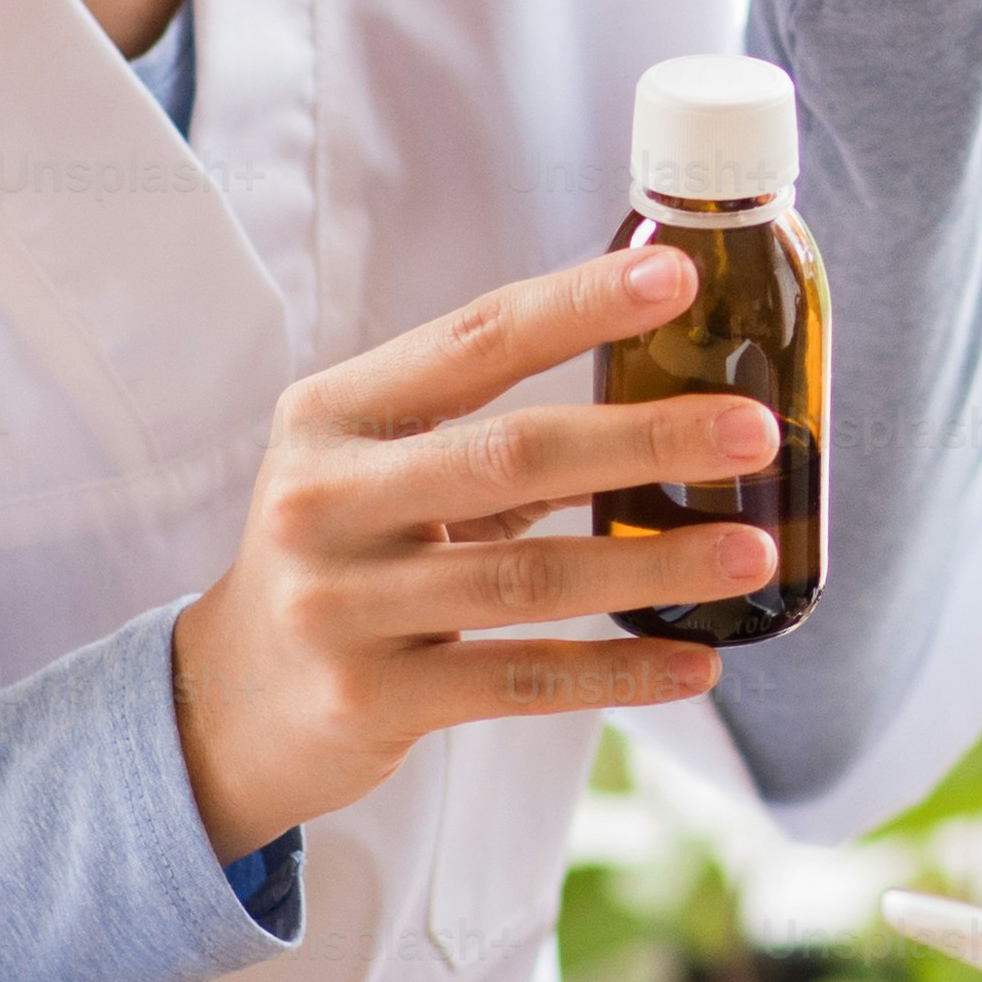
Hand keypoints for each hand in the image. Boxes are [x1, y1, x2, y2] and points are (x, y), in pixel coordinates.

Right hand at [168, 246, 782, 859]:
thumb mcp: (375, 468)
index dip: (580, 306)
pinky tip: (695, 664)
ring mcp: (341, 605)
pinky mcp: (369, 698)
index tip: (679, 280)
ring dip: (655, 565)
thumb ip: (488, 430)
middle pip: (513, 455)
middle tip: (751, 430)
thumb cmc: (341, 556)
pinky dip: (616, 672)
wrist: (228, 702)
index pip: (475, 341)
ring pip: (529, 577)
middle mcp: (325, 500)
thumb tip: (671, 396)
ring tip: (753, 552)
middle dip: (645, 439)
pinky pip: (518, 681)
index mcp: (333, 415)